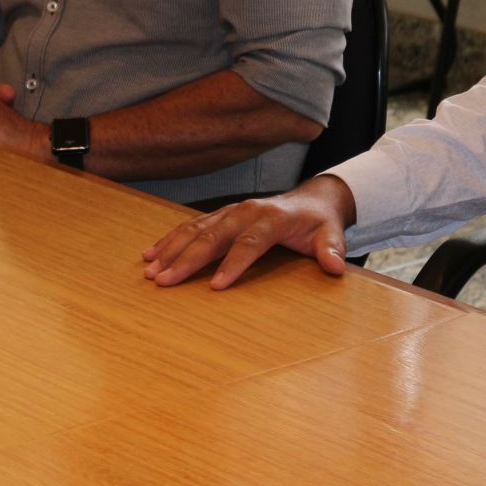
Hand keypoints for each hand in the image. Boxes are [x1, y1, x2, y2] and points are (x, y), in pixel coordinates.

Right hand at [141, 175, 356, 289]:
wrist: (313, 199)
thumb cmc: (319, 222)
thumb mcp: (332, 233)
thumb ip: (332, 249)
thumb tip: (335, 267)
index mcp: (272, 218)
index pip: (249, 243)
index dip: (233, 264)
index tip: (215, 286)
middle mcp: (246, 211)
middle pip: (213, 236)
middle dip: (187, 259)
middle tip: (164, 280)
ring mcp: (230, 212)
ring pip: (196, 230)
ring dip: (172, 249)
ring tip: (150, 270)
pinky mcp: (221, 216)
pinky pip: (191, 226)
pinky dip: (170, 239)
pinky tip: (150, 253)